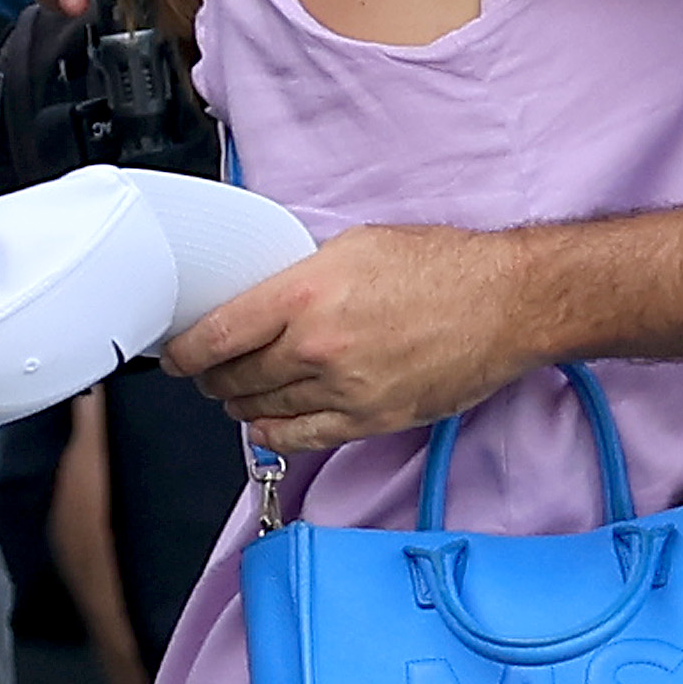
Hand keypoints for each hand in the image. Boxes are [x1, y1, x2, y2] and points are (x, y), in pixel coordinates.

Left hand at [164, 225, 539, 454]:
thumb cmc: (442, 265)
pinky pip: (301, 438)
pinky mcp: (370, 421)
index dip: (186, 351)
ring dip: (240, 403)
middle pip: (235, 377)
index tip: (177, 354)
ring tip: (235, 392)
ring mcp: (343, 391)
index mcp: (306, 294)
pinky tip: (266, 423)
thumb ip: (303, 275)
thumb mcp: (356, 245)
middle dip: (212, 377)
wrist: (505, 303)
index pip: (219, 335)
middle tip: (206, 371)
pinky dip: (274, 433)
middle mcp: (317, 347)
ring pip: (263, 410)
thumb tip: (267, 295)